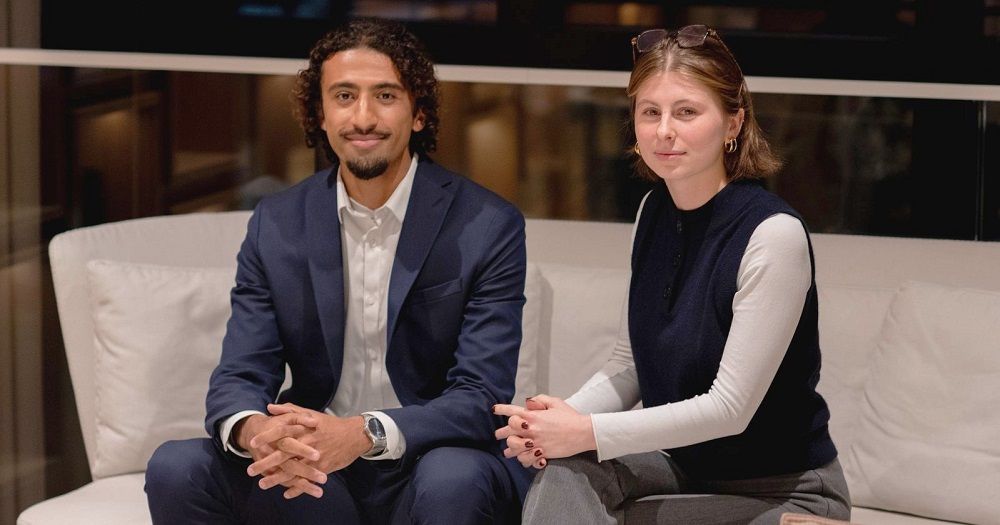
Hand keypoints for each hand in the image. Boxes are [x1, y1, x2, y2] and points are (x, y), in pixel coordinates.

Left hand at [249, 403, 371, 498]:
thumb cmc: (330, 424)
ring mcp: (316, 457)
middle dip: (266, 462)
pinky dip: (297, 488)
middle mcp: (308, 442)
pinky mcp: (324, 468)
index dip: (267, 437)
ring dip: (277, 478)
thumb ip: (290, 410)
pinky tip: (286, 493)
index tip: (252, 443)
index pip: (282, 431)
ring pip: (293, 469)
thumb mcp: (311, 414)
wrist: (355, 435)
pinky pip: (308, 480)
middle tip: (250, 470)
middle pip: (283, 454)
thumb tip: (270, 407)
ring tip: (262, 484)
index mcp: (304, 428)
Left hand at [494, 395, 595, 467]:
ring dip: (509, 449)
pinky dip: (522, 460)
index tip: (495, 409)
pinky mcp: (542, 454)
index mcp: (533, 416)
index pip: (512, 411)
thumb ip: (540, 400)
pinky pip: (525, 460)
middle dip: (501, 433)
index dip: (501, 409)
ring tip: (507, 452)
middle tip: (498, 434)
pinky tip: (522, 459)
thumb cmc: (570, 417)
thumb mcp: (555, 402)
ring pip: (514, 448)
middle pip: (508, 432)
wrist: (583, 432)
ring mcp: (535, 443)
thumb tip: (529, 403)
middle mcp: (531, 429)